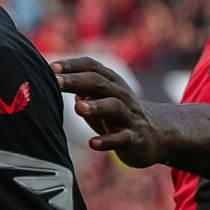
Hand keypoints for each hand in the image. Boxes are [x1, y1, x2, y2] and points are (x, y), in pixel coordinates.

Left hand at [54, 57, 168, 168]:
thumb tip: (57, 81)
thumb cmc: (119, 116)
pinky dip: (107, 140)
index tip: (51, 67)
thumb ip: (79, 89)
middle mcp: (121, 95)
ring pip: (113, 107)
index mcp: (111, 83)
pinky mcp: (135, 138)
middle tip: (55, 82)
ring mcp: (129, 116)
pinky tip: (92, 143)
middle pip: (99, 83)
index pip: (92, 67)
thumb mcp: (101, 98)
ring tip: (78, 108)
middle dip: (77, 81)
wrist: (159, 134)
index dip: (72, 65)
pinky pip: (121, 138)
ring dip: (95, 106)